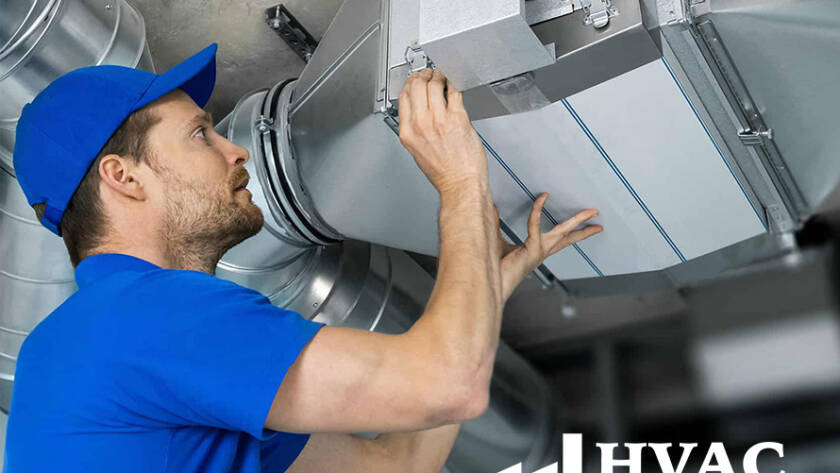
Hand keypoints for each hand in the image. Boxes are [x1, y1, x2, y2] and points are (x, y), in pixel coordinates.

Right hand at [397, 68, 487, 193]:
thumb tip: (419, 111)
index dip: (409, 83)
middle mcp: (421, 125)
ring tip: (443, 77)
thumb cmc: (443, 173)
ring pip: (434, 85)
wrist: (461, 184)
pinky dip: (454, 84)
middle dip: (423, 75)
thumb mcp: (417, 151)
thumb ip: (415, 129)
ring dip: (439, 76)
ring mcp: (440, 120)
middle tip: (429, 73)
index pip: (403, 97)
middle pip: (416, 86)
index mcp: (408, 133)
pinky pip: (454, 92)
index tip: (415, 80)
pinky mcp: (458, 119)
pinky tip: (454, 85)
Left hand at [497, 193, 601, 300]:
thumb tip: (491, 206)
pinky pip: (535, 226)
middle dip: (584, 227)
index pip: (558, 237)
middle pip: (568, 236)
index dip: (565, 224)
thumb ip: (496, 223)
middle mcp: (542, 251)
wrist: (492, 283)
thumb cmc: (494, 266)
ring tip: (591, 212)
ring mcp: (539, 251)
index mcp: (537, 250)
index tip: (562, 207)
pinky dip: (538, 211)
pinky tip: (542, 198)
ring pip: (563, 232)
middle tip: (597, 215)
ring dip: (577, 221)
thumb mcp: (496, 240)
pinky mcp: (531, 250)